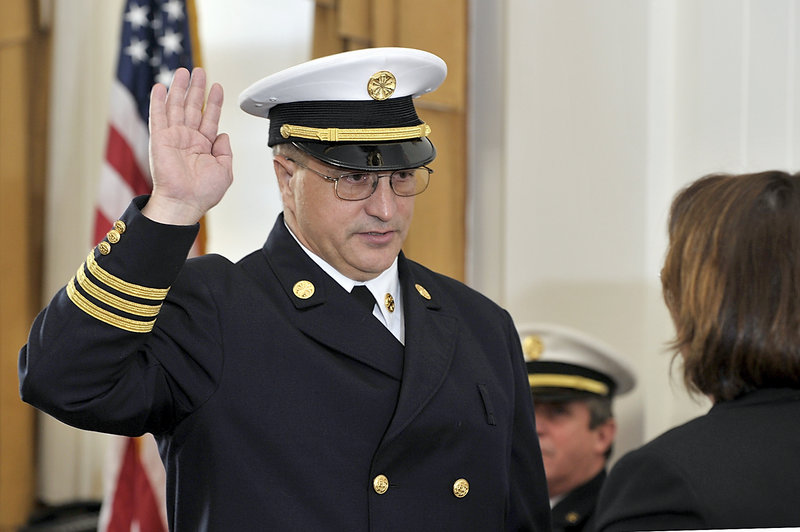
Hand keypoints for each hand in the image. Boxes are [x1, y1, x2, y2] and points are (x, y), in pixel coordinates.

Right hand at [144, 67, 232, 224]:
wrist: (185, 202)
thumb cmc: (204, 192)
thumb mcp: (224, 170)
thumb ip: (225, 151)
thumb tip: (223, 134)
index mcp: (204, 145)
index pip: (209, 117)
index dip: (213, 102)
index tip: (217, 86)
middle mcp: (188, 138)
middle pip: (192, 107)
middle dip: (196, 89)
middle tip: (199, 71)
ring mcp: (174, 137)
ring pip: (176, 106)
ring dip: (179, 88)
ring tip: (183, 71)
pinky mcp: (159, 139)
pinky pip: (158, 116)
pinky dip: (158, 101)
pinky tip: (161, 87)